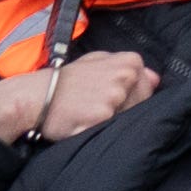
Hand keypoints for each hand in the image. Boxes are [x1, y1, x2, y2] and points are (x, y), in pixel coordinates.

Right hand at [0, 50, 156, 146]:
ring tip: (87, 111)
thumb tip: (156, 78)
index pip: (148, 87)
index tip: (106, 95)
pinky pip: (109, 129)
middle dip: (122, 108)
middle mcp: (126, 77)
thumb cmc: (64, 81)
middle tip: (94, 104)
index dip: (129, 96)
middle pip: (141, 104)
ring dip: (109, 119)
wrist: (34, 98)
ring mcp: (115, 97)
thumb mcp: (96, 62)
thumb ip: (126, 67)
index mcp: (130, 62)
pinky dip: (96, 128)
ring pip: (127, 117)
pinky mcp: (103, 116)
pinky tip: (81, 121)